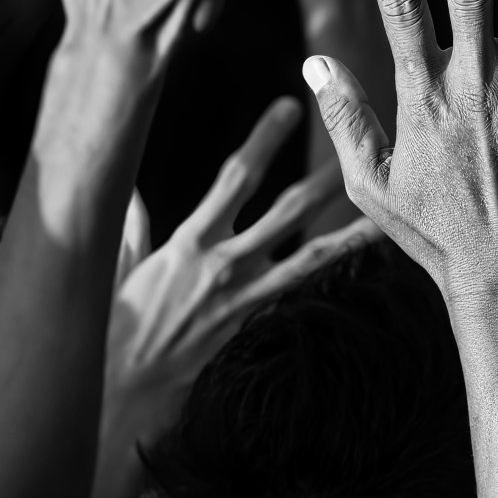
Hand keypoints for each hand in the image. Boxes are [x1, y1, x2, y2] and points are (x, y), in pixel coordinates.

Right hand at [104, 97, 378, 444]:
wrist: (126, 389)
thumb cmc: (119, 323)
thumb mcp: (120, 266)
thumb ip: (132, 224)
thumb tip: (129, 189)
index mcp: (190, 240)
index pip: (234, 178)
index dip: (263, 141)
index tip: (286, 109)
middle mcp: (225, 264)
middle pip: (285, 213)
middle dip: (320, 179)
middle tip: (351, 150)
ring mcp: (246, 297)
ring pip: (309, 259)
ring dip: (346, 235)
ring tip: (379, 216)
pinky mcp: (254, 324)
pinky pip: (298, 295)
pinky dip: (324, 277)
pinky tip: (350, 265)